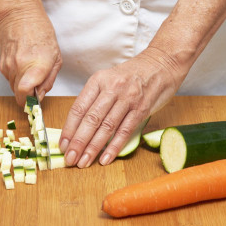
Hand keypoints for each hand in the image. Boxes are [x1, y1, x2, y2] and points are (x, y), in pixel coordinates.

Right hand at [0, 0, 61, 105]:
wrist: (19, 14)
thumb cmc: (41, 32)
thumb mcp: (56, 56)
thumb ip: (49, 79)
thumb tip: (40, 96)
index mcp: (37, 65)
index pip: (25, 92)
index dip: (30, 102)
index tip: (36, 102)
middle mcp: (20, 67)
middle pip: (19, 96)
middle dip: (28, 96)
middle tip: (36, 87)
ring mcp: (8, 66)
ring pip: (14, 89)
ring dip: (22, 86)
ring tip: (30, 71)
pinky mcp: (1, 65)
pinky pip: (9, 79)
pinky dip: (16, 78)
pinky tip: (23, 65)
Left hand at [59, 46, 185, 167]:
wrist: (162, 63)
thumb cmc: (132, 74)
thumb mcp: (108, 79)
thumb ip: (95, 99)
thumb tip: (78, 126)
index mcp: (98, 80)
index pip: (79, 108)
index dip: (69, 129)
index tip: (63, 145)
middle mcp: (111, 88)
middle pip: (91, 119)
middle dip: (78, 142)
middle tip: (70, 159)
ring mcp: (128, 99)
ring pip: (106, 127)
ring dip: (93, 147)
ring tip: (83, 162)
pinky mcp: (142, 108)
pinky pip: (125, 130)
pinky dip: (114, 146)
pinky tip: (105, 159)